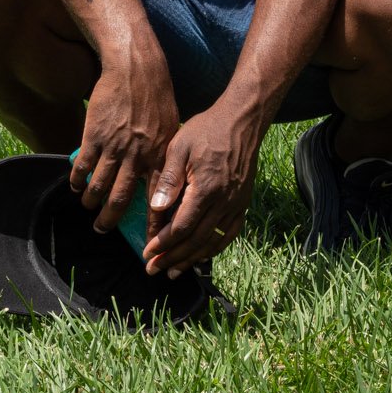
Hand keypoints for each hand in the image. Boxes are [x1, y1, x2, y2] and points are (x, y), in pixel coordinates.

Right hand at [72, 47, 178, 235]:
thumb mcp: (171, 129)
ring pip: (99, 187)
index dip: (152, 226)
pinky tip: (76, 186)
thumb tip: (164, 184)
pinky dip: (78, 181)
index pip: (157, 200)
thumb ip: (164, 157)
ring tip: (89, 207)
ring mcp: (115, 147)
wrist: (135, 69)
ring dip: (91, 202)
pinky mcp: (95, 136)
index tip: (148, 246)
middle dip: (110, 221)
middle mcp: (138, 156)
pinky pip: (83, 167)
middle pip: (121, 200)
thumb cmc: (157, 98)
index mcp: (160, 156)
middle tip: (102, 229)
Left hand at [142, 101, 265, 277]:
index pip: (181, 226)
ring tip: (174, 271)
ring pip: (212, 241)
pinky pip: (229, 234)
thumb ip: (169, 178)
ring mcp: (236, 204)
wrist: (242, 121)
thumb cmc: (207, 130)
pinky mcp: (243, 203)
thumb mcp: (181, 146)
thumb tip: (157, 208)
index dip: (163, 244)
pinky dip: (214, 249)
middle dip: (172, 258)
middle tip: (154, 270)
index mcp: (205, 188)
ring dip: (192, 259)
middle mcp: (223, 201)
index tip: (147, 254)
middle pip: (195, 240)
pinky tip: (202, 256)